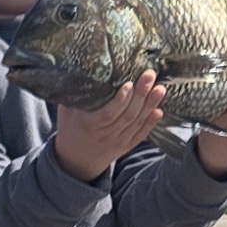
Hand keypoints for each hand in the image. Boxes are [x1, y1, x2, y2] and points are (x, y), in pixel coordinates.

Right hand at [50, 70, 168, 181]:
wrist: (76, 159)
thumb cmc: (70, 128)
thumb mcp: (66, 111)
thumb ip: (75, 94)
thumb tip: (83, 67)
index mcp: (89, 125)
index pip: (107, 113)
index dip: (120, 100)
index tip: (129, 84)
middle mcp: (105, 135)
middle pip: (127, 115)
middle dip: (140, 95)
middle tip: (150, 76)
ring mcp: (118, 141)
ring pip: (136, 122)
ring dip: (150, 105)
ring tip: (160, 88)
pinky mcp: (126, 145)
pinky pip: (140, 134)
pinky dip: (151, 123)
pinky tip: (159, 110)